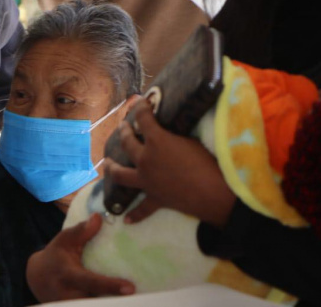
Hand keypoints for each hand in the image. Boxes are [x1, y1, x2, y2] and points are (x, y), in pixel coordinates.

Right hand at [26, 214, 134, 301]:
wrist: (36, 277)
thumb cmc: (55, 255)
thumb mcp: (64, 240)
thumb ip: (81, 231)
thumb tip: (99, 217)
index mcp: (68, 275)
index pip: (90, 282)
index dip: (110, 286)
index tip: (130, 288)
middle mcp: (68, 294)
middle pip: (95, 303)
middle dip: (115, 303)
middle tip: (140, 300)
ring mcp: (70, 305)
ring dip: (112, 305)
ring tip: (137, 303)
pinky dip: (105, 305)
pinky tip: (122, 302)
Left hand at [105, 102, 234, 226]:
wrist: (213, 194)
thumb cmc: (207, 163)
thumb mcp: (190, 141)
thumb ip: (175, 135)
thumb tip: (168, 133)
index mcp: (156, 141)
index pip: (143, 118)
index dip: (140, 108)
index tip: (139, 102)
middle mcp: (145, 160)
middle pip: (127, 143)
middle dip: (124, 132)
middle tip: (123, 127)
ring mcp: (147, 181)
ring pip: (121, 174)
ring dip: (112, 168)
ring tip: (107, 163)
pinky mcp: (155, 199)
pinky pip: (142, 209)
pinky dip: (135, 214)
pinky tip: (127, 219)